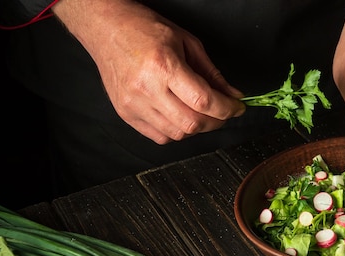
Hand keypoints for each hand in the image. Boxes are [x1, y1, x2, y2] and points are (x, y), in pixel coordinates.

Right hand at [53, 0, 245, 143]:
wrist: (106, 29)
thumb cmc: (144, 29)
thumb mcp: (187, 42)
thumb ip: (212, 73)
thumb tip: (233, 95)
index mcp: (163, 66)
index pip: (204, 101)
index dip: (227, 109)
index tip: (238, 108)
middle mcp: (146, 89)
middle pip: (192, 123)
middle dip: (216, 122)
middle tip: (223, 112)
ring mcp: (134, 104)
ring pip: (177, 134)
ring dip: (197, 128)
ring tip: (202, 113)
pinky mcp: (126, 114)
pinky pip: (160, 137)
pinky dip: (177, 132)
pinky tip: (181, 116)